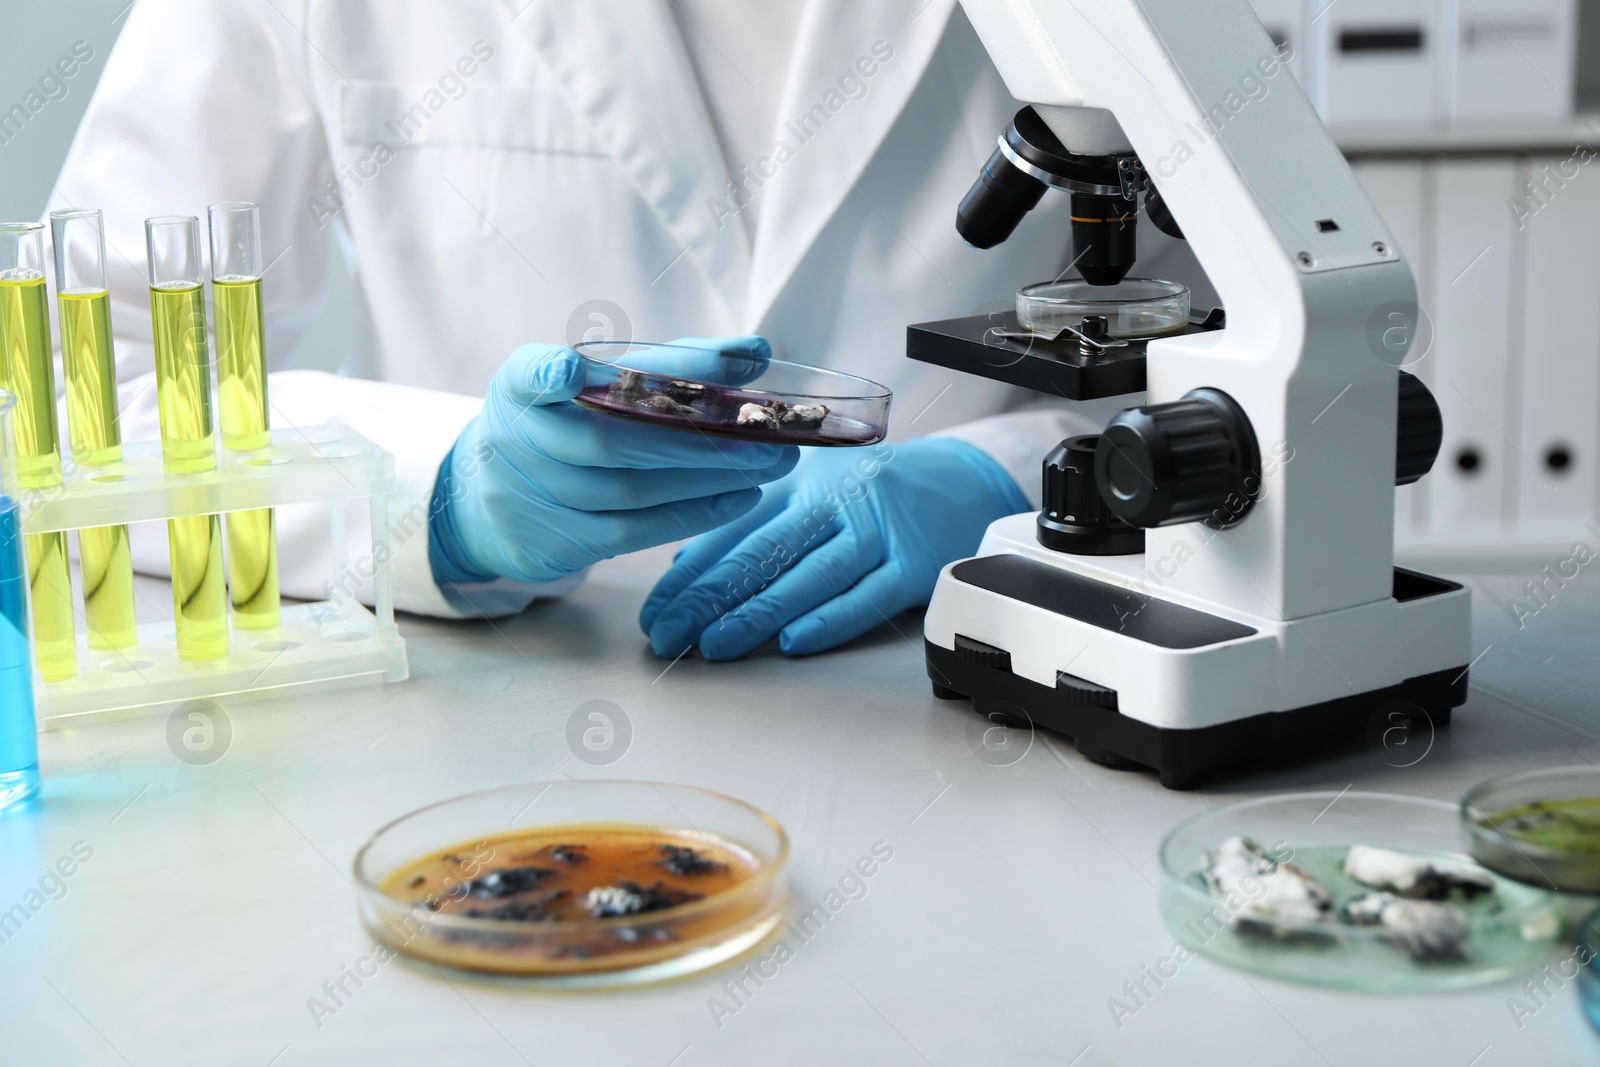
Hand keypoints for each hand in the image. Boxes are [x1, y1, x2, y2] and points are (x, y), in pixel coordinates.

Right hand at [430, 337, 798, 585]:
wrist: (498, 496)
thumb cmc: (570, 420)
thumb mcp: (599, 380)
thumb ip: (673, 363)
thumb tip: (756, 350)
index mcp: (523, 384)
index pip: (532, 375)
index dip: (546, 374)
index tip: (566, 370)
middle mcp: (521, 439)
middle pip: (610, 440)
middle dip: (695, 436)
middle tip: (763, 429)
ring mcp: (538, 495)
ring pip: (631, 490)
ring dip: (708, 477)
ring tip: (769, 462)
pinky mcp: (560, 541)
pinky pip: (634, 531)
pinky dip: (693, 514)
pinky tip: (738, 498)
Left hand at [639, 437, 1028, 658]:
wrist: (967, 479)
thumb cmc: (880, 489)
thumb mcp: (814, 487)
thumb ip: (756, 522)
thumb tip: (689, 561)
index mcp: (802, 480)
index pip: (733, 526)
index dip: (689, 571)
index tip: (655, 609)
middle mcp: (836, 500)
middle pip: (762, 551)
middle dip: (707, 598)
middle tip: (669, 635)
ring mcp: (877, 531)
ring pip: (808, 575)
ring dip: (757, 614)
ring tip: (716, 645)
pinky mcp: (914, 563)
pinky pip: (867, 596)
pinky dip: (830, 620)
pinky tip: (794, 642)